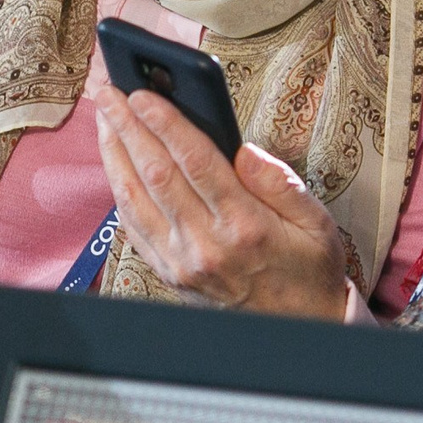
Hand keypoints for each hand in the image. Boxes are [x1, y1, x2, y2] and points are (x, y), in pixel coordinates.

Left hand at [92, 82, 357, 319]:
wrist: (297, 328)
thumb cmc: (308, 270)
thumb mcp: (317, 222)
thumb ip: (280, 182)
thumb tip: (244, 149)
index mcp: (245, 224)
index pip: (195, 162)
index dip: (165, 124)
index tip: (143, 95)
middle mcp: (206, 244)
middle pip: (156, 174)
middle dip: (128, 128)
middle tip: (109, 94)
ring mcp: (181, 262)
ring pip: (134, 199)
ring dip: (114, 155)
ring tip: (104, 120)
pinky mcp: (169, 274)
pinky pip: (133, 228)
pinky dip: (118, 192)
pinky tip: (114, 166)